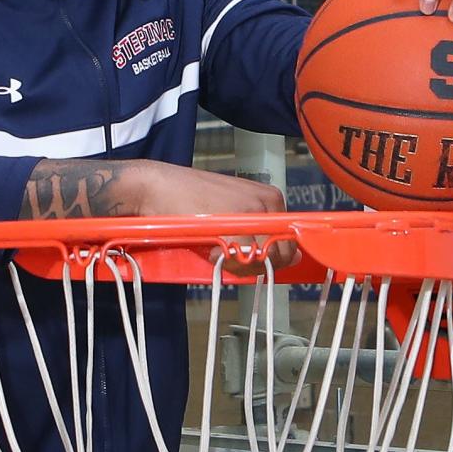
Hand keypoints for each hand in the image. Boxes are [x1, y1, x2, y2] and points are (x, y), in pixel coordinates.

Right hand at [133, 162, 297, 274]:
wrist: (157, 187)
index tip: (240, 252)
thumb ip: (263, 235)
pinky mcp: (236, 223)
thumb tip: (295, 258)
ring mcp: (254, 211)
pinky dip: (227, 262)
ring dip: (240, 264)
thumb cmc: (190, 202)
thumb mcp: (232, 215)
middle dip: (255, 262)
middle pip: (281, 254)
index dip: (266, 256)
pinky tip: (211, 248)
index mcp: (271, 197)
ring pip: (264, 260)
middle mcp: (269, 201)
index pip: (287, 243)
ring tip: (215, 248)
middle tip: (224, 252)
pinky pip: (244, 259)